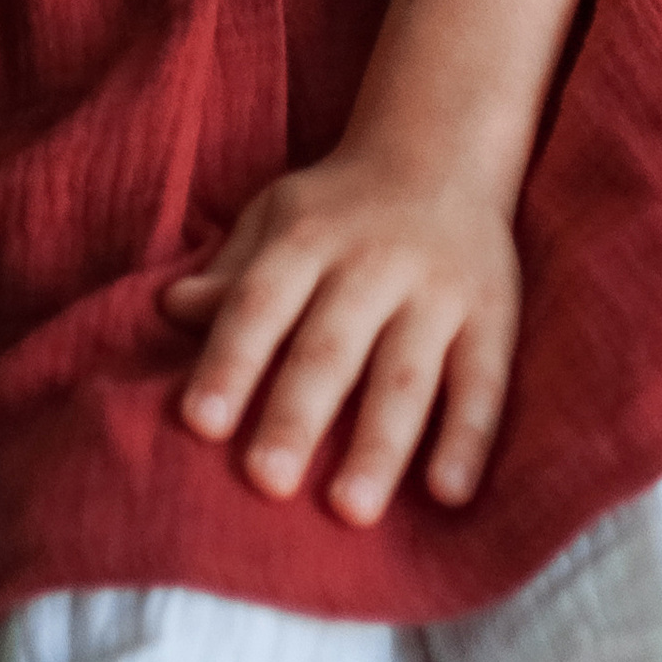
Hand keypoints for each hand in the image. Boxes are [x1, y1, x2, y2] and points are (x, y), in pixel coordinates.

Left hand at [160, 144, 520, 526]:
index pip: (260, 304)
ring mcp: (436, 294)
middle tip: (265, 483)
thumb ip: (231, 272)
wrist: (441, 150)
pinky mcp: (492, 319)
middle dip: (297, 416)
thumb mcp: (277, 216)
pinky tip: (447, 494)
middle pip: (329, 348)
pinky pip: (482, 385)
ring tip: (351, 511)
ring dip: (379, 445)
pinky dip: (467, 439)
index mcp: (307, 240)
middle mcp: (371, 266)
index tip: (198, 424)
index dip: (229, 361)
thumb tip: (169, 309)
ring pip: (405, 376)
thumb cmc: (338, 206)